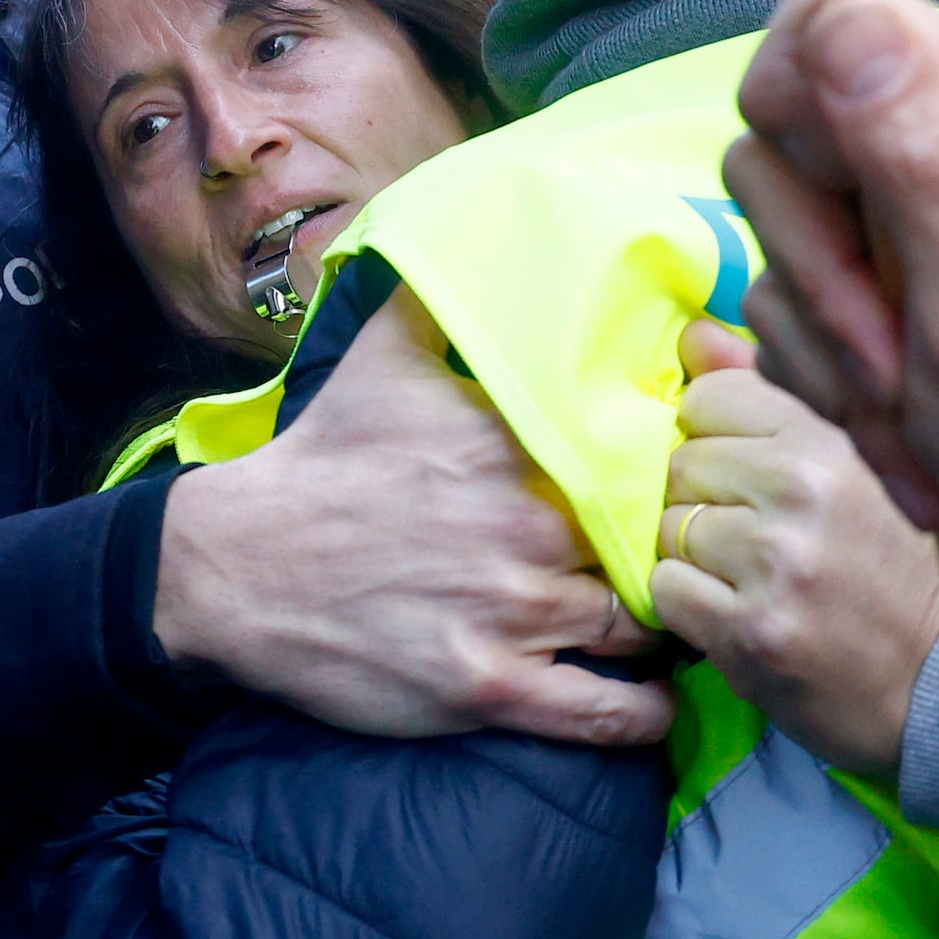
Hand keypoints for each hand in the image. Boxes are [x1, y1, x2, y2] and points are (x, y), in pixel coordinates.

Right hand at [151, 290, 672, 750]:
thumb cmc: (321, 461)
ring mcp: (510, 613)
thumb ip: (443, 294)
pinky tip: (653, 704)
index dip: (683, 475)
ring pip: (644, 630)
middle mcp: (527, 527)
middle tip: (700, 563)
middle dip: (684, 555)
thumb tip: (485, 222)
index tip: (692, 488)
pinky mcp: (487, 687)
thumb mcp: (381, 355)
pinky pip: (605, 714)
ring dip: (673, 636)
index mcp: (518, 442)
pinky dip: (643, 715)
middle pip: (659, 545)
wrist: (238, 564)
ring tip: (682, 629)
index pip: (650, 458)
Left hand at [651, 318, 938, 771]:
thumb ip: (770, 395)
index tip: (752, 477)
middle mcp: (802, 491)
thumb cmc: (900, 573)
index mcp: (832, 439)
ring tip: (753, 580)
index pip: (711, 398)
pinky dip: (692, 608)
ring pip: (668, 527)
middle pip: (682, 463)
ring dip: (697, 558)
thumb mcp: (858, 468)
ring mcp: (774, 563)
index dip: (719, 438)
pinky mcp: (750, 632)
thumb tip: (693, 335)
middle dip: (706, 500)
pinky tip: (740, 617)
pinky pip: (667, 590)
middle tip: (759, 539)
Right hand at [722, 0, 938, 614]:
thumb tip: (843, 13)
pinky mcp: (874, 272)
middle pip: (783, 130)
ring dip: (826, 338)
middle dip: (815, 261)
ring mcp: (904, 206)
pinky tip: (902, 422)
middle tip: (890, 349)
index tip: (836, 212)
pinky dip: (830, 373)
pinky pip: (788, 296)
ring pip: (778, 226)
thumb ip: (915, 154)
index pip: (832, 11)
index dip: (798, 100)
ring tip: (909, 404)